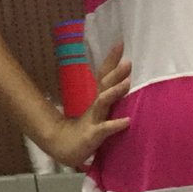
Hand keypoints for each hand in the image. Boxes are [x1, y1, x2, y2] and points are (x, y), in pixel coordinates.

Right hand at [43, 42, 130, 167]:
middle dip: (115, 72)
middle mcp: (95, 106)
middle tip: (128, 61)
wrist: (64, 147)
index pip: (104, 75)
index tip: (120, 44)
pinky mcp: (93, 135)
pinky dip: (116, 124)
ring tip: (128, 83)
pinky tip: (127, 121)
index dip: (111, 60)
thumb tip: (123, 88)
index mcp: (98, 100)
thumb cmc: (85, 131)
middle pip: (105, 84)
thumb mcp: (99, 114)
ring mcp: (93, 119)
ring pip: (104, 102)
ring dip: (115, 92)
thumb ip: (109, 103)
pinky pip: (105, 129)